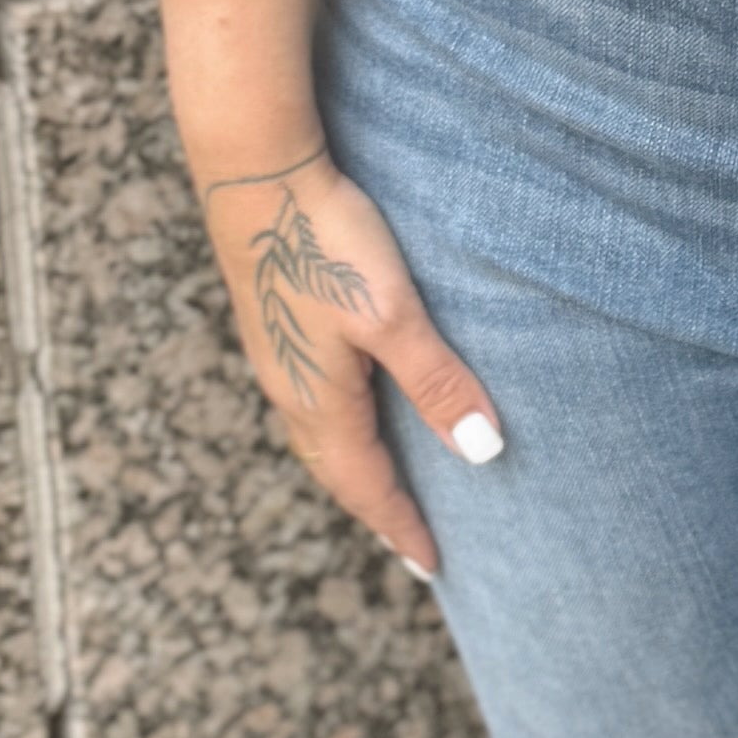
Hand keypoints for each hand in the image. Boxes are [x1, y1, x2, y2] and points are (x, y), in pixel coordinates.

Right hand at [193, 146, 502, 580]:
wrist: (254, 171)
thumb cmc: (325, 242)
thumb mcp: (393, 316)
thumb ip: (437, 382)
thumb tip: (482, 453)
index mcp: (318, 401)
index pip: (365, 486)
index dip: (400, 525)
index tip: (434, 565)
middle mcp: (291, 389)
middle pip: (337, 470)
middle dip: (375, 508)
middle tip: (412, 540)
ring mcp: (280, 356)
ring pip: (322, 436)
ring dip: (357, 470)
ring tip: (390, 488)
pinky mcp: (278, 323)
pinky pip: (315, 402)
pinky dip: (343, 429)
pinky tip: (359, 410)